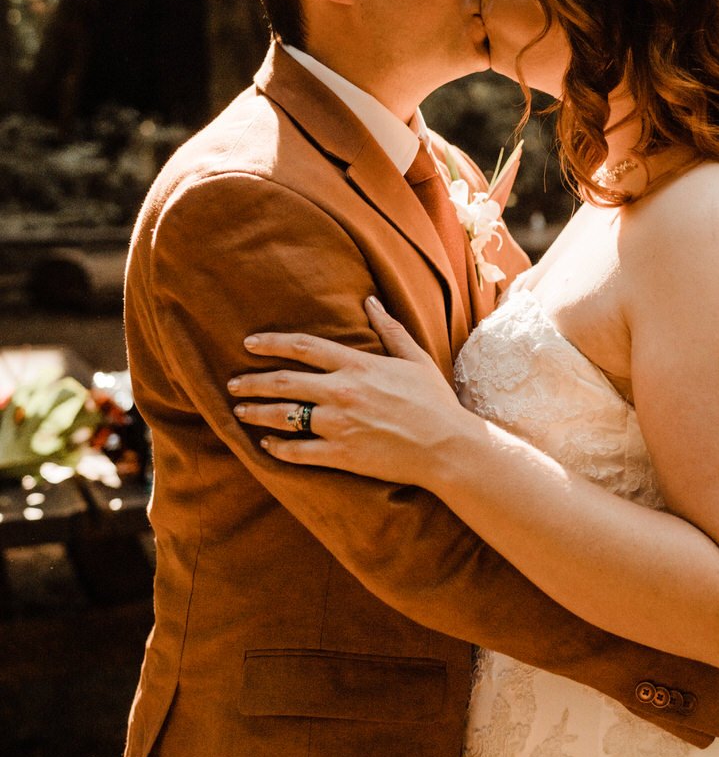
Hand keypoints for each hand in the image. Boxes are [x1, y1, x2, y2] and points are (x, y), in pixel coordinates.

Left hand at [230, 298, 474, 485]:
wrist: (446, 447)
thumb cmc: (434, 401)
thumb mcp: (414, 358)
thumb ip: (389, 329)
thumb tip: (370, 301)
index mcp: (358, 365)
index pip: (304, 347)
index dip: (272, 343)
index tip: (250, 344)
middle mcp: (342, 392)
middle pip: (283, 382)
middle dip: (252, 382)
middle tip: (232, 384)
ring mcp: (339, 425)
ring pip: (284, 416)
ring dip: (256, 412)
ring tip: (239, 411)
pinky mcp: (341, 455)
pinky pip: (298, 451)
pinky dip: (277, 448)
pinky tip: (265, 445)